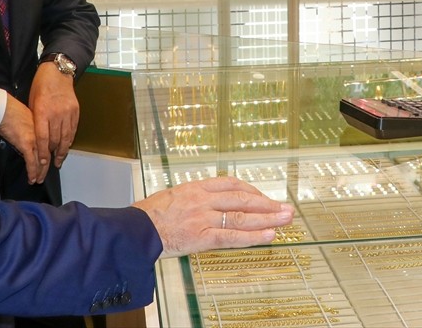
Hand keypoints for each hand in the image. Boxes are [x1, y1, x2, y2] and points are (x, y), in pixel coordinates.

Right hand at [0, 96, 46, 184]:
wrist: (3, 108)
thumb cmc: (10, 110)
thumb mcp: (26, 117)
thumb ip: (30, 127)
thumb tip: (27, 135)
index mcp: (41, 127)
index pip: (48, 144)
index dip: (48, 153)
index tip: (48, 161)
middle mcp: (41, 134)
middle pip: (46, 154)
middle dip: (46, 166)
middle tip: (45, 175)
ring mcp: (35, 139)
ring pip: (41, 160)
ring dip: (40, 172)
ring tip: (39, 180)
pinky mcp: (26, 144)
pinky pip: (31, 162)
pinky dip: (32, 172)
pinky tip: (32, 178)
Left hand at [29, 62, 79, 168]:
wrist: (57, 72)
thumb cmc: (40, 86)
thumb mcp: (32, 103)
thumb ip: (35, 120)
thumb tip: (36, 138)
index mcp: (42, 112)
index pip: (42, 138)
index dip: (42, 153)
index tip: (42, 163)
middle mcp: (56, 113)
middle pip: (55, 140)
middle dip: (52, 155)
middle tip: (49, 165)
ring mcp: (68, 112)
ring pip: (66, 137)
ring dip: (63, 151)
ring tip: (59, 160)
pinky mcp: (75, 111)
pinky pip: (73, 129)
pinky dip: (70, 139)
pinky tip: (67, 146)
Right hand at [133, 176, 294, 258]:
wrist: (135, 229)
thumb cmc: (149, 215)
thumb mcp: (173, 196)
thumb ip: (194, 198)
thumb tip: (210, 203)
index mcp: (196, 187)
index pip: (231, 184)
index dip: (251, 191)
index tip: (263, 196)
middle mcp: (204, 199)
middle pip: (243, 199)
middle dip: (267, 203)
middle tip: (286, 207)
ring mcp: (204, 218)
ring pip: (242, 216)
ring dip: (267, 218)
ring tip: (285, 219)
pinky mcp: (202, 236)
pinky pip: (233, 236)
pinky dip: (253, 236)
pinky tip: (268, 235)